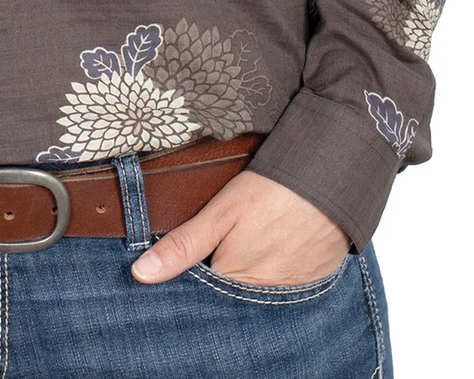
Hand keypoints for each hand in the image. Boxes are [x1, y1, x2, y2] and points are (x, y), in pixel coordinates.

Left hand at [129, 171, 349, 287]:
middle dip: (219, 279)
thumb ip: (184, 245)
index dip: (192, 278)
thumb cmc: (272, 189)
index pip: (202, 295)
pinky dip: (275, 274)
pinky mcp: (313, 282)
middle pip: (230, 296)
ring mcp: (292, 292)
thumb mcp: (222, 210)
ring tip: (250, 242)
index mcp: (236, 280)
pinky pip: (284, 288)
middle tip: (225, 243)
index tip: (190, 260)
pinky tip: (273, 248)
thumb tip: (141, 274)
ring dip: (248, 276)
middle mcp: (264, 296)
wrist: (332, 176)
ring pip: (256, 293)